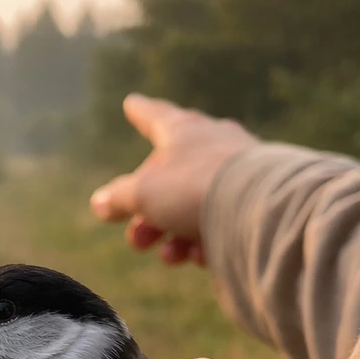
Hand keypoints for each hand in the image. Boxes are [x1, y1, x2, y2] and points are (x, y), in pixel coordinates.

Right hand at [91, 94, 259, 264]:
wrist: (260, 209)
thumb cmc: (194, 189)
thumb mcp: (144, 194)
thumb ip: (119, 198)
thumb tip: (100, 203)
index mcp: (183, 131)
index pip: (155, 115)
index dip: (140, 112)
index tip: (131, 102)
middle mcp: (212, 143)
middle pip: (170, 175)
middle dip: (149, 212)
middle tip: (137, 239)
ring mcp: (238, 171)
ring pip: (193, 204)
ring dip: (174, 233)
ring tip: (169, 255)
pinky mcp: (255, 200)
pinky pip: (221, 220)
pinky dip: (205, 239)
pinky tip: (199, 256)